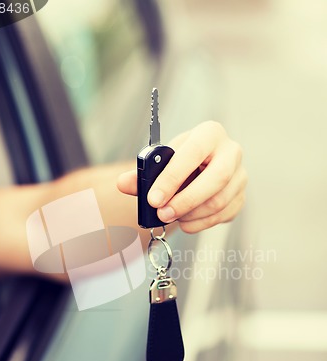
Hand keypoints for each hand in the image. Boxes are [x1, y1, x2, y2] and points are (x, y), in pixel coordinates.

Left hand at [117, 121, 246, 232]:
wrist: (197, 169)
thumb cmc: (179, 162)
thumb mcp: (162, 161)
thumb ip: (143, 173)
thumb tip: (123, 183)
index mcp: (210, 133)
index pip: (194, 152)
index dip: (172, 178)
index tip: (153, 198)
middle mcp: (231, 151)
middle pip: (216, 179)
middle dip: (185, 201)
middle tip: (162, 214)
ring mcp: (240, 176)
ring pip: (219, 201)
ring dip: (191, 214)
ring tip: (171, 216)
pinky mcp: (241, 197)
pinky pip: (223, 215)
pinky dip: (200, 224)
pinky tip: (185, 222)